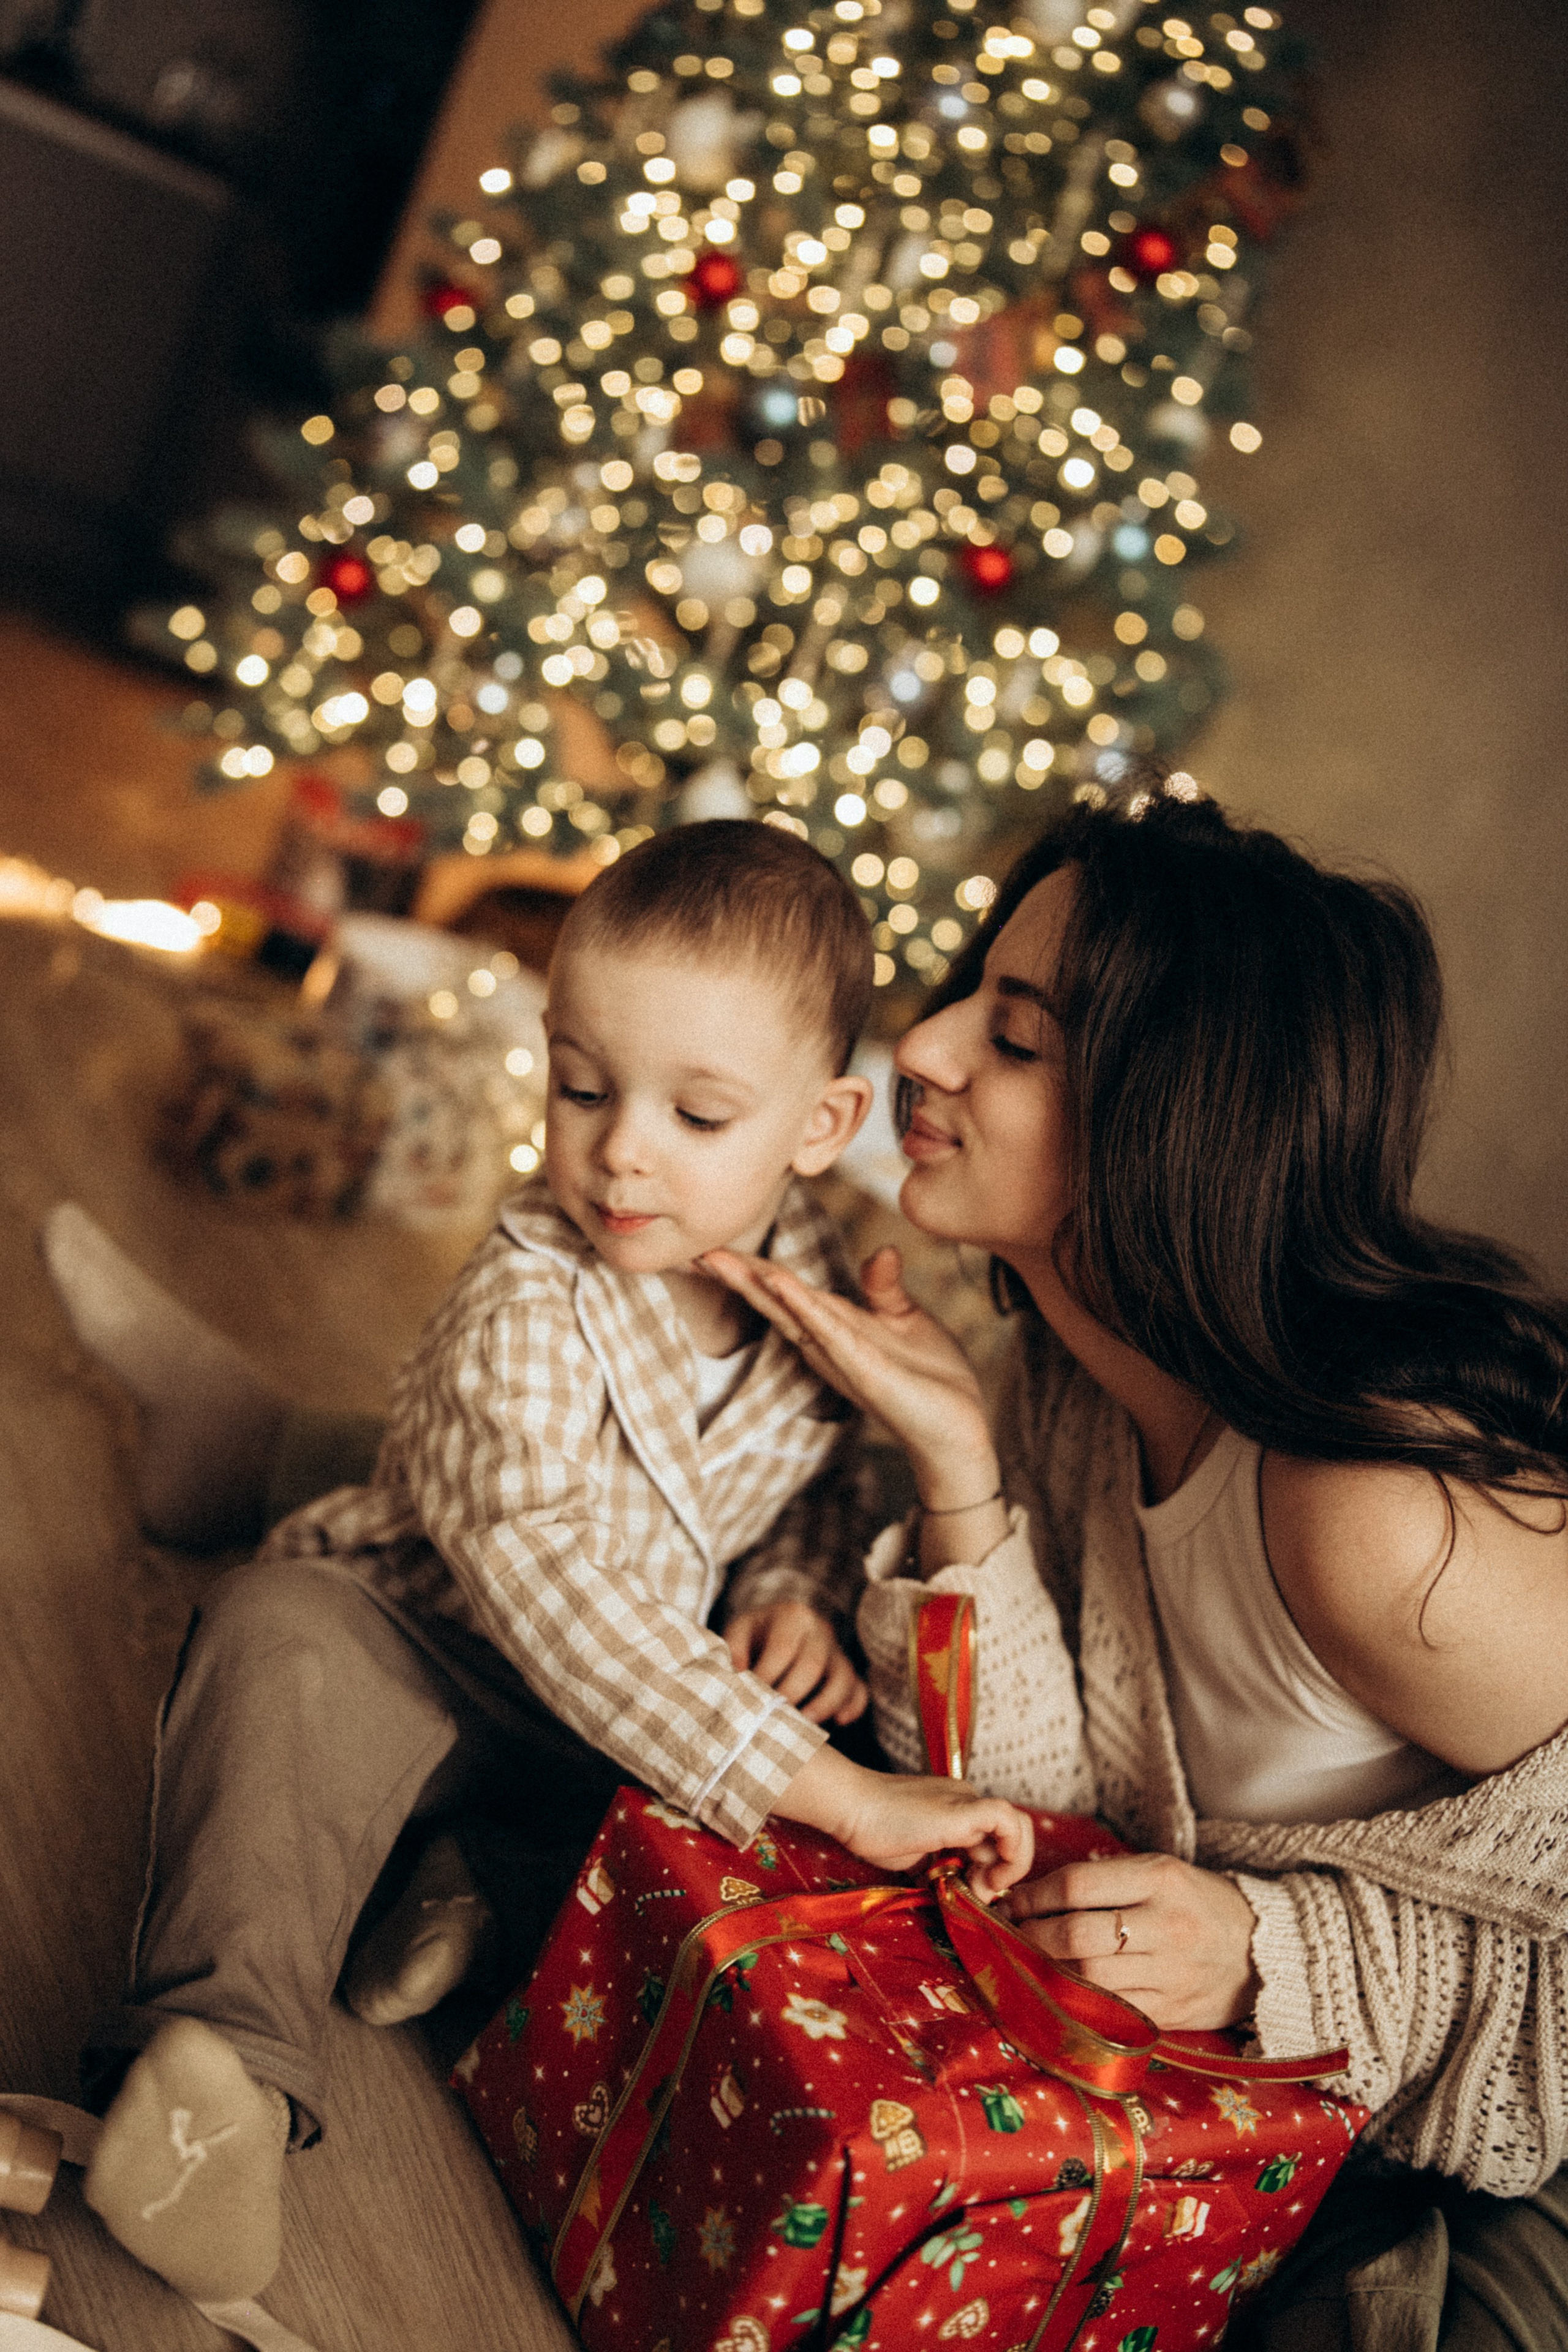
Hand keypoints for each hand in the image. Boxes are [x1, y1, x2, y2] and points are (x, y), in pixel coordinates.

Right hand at [700, 1244, 996, 1507]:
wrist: (959, 1427)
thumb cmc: (929, 1377)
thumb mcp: (904, 1318)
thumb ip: (884, 1286)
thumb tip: (882, 1249)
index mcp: (833, 1326)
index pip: (783, 1291)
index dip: (749, 1268)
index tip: (711, 1247)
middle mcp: (826, 1342)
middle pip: (771, 1302)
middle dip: (735, 1276)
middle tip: (694, 1250)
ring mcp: (841, 1356)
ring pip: (788, 1314)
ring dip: (755, 1286)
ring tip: (719, 1259)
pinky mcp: (865, 1369)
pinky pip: (828, 1332)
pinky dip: (802, 1307)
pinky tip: (778, 1283)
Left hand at [726, 1602, 867, 1725]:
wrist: (776, 1629)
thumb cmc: (756, 1635)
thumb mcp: (739, 1631)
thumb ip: (734, 1649)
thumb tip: (739, 1673)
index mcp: (792, 1615)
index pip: (783, 1648)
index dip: (767, 1676)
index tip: (750, 1697)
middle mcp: (821, 1629)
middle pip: (813, 1665)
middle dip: (791, 1694)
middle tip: (772, 1715)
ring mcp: (838, 1652)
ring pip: (843, 1678)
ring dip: (824, 1705)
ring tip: (803, 1725)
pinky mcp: (849, 1672)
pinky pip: (860, 1690)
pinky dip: (853, 1707)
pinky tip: (838, 1721)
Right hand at [776, 1749, 1033, 1900]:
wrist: (852, 1807)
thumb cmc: (872, 1830)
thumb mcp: (915, 1857)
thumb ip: (939, 1869)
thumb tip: (958, 1891)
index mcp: (956, 1810)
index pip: (995, 1839)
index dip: (993, 1870)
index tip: (972, 1893)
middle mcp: (967, 1801)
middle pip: (1011, 1834)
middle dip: (1004, 1873)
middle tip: (979, 1896)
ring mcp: (967, 1801)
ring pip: (1018, 1827)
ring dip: (1010, 1867)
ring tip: (982, 1890)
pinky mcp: (965, 1809)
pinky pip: (1008, 1821)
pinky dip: (1011, 1851)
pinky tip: (991, 1875)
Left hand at [998, 1852, 1257, 2029]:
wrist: (1264, 1949)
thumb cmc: (1197, 1903)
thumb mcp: (1161, 1873)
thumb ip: (1105, 1881)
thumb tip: (1035, 1895)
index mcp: (1160, 1880)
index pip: (1076, 1885)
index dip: (1033, 1895)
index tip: (1012, 1901)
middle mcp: (1166, 1925)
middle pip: (1076, 1934)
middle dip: (1033, 1936)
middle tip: (1014, 1935)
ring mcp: (1170, 1974)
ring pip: (1089, 1977)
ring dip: (1049, 1971)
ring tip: (1032, 1961)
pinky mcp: (1171, 2012)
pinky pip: (1111, 2010)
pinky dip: (1080, 2002)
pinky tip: (1063, 1990)